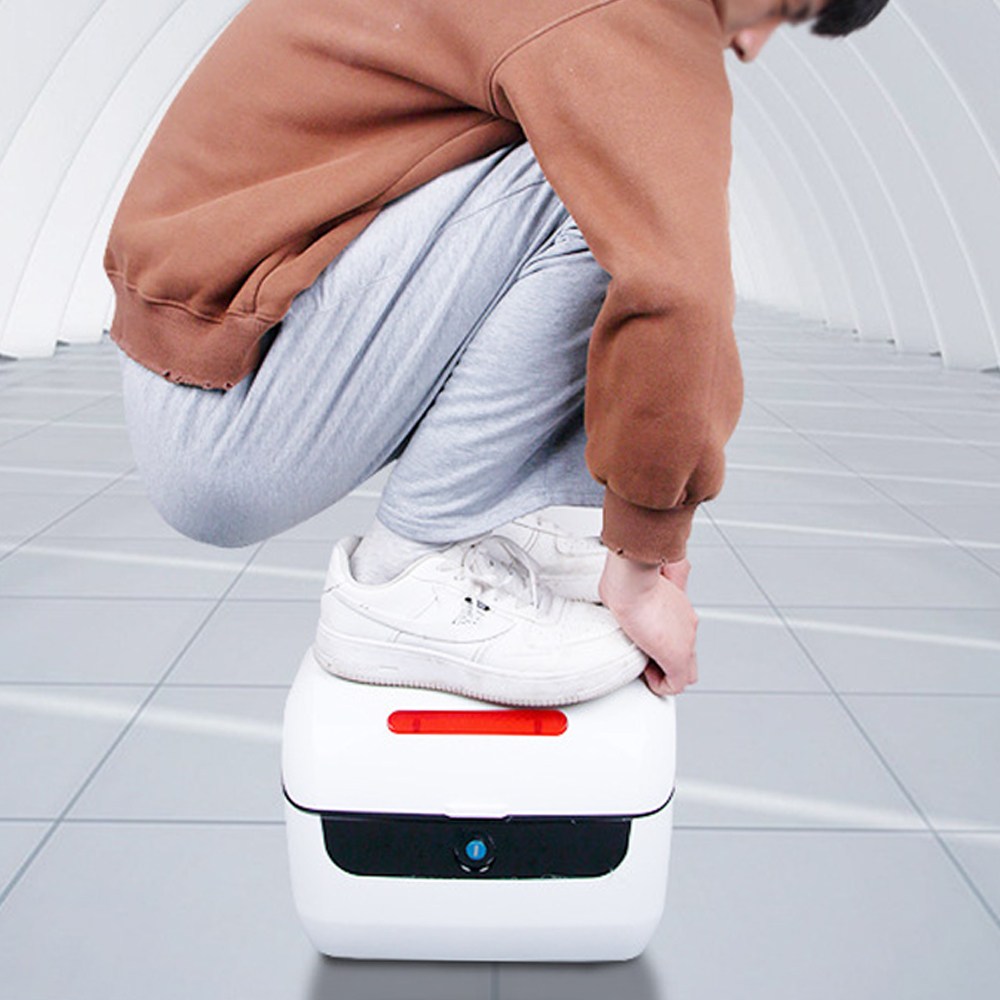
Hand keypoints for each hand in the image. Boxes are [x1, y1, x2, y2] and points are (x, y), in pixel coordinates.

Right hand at [598, 551, 697, 694]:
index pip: (680, 630)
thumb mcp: (627, 581)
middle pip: (688, 653)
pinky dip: (661, 685)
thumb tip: (612, 591)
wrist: (632, 579)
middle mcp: (686, 622)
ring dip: (663, 672)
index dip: (662, 640)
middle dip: (666, 659)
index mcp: (677, 603)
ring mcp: (685, 639)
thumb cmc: (625, 577)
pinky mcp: (677, 657)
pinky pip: (675, 684)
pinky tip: (646, 677)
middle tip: (645, 657)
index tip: (642, 639)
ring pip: (685, 670)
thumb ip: (628, 589)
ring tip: (644, 667)